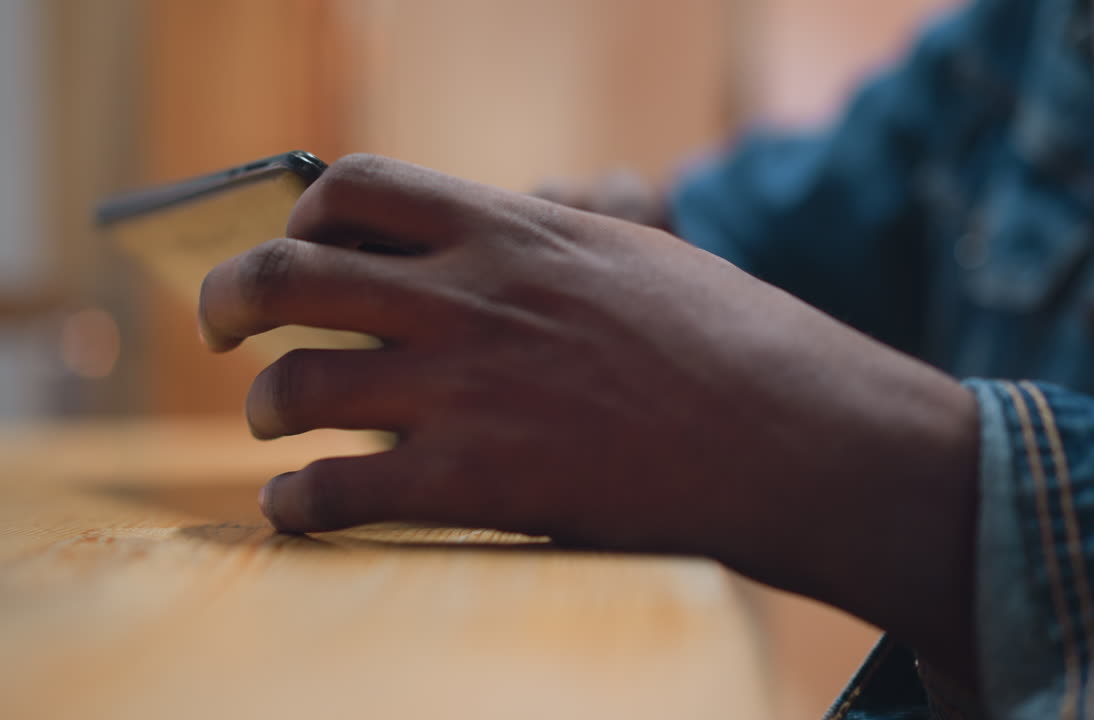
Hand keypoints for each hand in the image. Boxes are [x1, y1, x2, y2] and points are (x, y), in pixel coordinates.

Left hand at [199, 154, 979, 675]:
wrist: (799, 436)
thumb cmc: (736, 346)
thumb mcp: (636, 261)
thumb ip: (548, 252)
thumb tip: (497, 256)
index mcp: (515, 231)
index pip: (358, 188)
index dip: (304, 215)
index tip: (298, 247)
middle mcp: (472, 298)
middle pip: (288, 273)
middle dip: (230, 297)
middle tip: (222, 326)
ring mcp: (468, 389)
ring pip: (293, 384)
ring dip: (265, 405)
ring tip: (274, 423)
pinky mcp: (479, 484)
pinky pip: (336, 492)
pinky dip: (298, 504)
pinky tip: (302, 510)